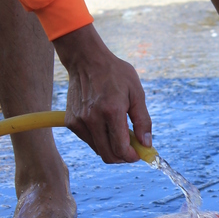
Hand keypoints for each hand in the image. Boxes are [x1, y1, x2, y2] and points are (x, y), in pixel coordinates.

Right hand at [53, 24, 151, 163]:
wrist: (86, 60)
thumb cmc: (115, 73)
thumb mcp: (136, 92)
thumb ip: (143, 120)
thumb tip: (147, 144)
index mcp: (111, 111)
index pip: (121, 148)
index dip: (132, 156)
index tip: (139, 154)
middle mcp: (92, 119)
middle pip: (108, 156)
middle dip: (123, 157)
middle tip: (132, 148)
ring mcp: (79, 122)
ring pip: (98, 150)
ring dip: (111, 148)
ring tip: (119, 132)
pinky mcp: (71, 122)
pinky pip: (89, 141)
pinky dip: (100, 140)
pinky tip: (106, 125)